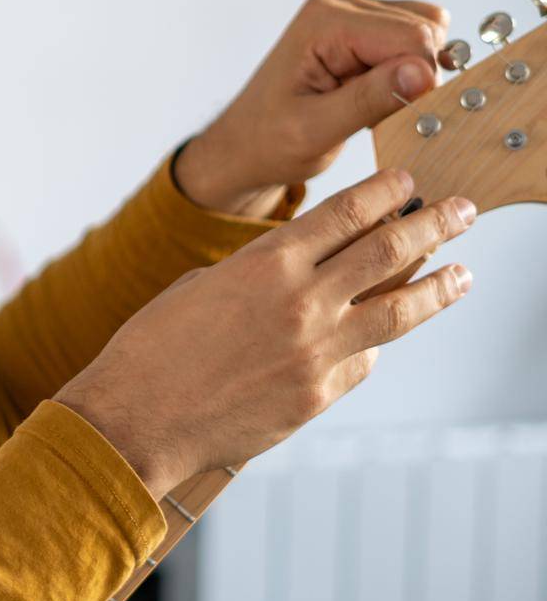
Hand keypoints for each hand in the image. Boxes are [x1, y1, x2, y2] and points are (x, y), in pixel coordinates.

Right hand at [53, 169, 472, 497]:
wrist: (136, 420)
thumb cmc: (153, 350)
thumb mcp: (201, 288)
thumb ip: (258, 274)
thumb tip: (303, 271)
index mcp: (265, 263)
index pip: (347, 213)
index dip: (386, 191)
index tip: (409, 181)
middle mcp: (300, 301)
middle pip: (389, 249)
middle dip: (434, 224)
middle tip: (462, 211)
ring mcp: (315, 351)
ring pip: (399, 308)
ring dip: (439, 285)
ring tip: (464, 273)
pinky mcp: (317, 395)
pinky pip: (364, 359)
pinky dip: (379, 340)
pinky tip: (388, 332)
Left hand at [175, 0, 448, 217]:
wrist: (244, 145)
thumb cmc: (268, 142)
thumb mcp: (315, 131)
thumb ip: (368, 100)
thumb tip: (422, 73)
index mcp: (325, 21)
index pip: (412, 36)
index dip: (422, 80)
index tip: (403, 116)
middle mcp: (339, 4)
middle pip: (424, 29)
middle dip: (416, 77)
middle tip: (378, 115)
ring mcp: (351, 12)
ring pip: (427, 32)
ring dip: (413, 74)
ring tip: (371, 106)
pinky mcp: (362, 27)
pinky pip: (414, 40)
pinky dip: (408, 72)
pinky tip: (376, 96)